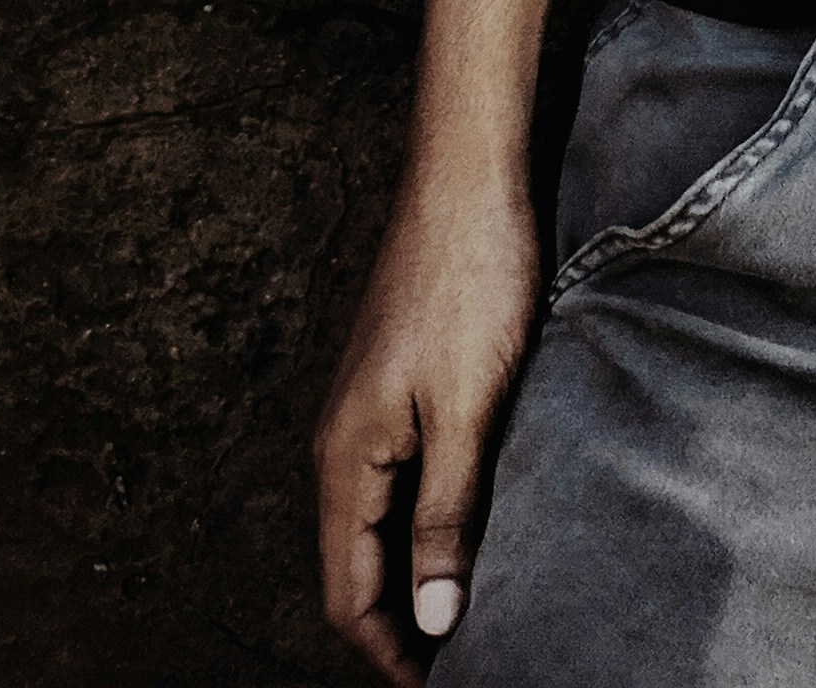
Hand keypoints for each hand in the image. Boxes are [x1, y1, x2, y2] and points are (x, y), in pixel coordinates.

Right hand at [313, 177, 542, 670]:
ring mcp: (367, 410)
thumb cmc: (471, 282)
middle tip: (465, 659)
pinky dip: (425, 524)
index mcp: (347, 457)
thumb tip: (433, 617)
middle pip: (357, 567)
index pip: (348, 593)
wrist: (468, 178)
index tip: (445, 686)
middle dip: (401, 625)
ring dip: (414, 575)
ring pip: (378, 524)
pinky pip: (397, 481)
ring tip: (474, 613)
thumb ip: (447, 515)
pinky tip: (471, 530)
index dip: (390, 654)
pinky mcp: (396, 384)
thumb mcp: (470, 409)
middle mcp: (342, 442)